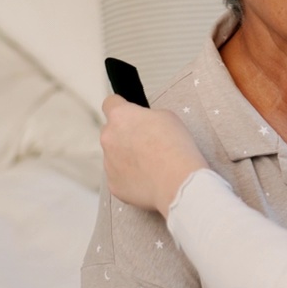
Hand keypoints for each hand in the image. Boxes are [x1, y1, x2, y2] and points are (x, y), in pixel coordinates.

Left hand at [101, 94, 207, 216]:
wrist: (177, 181)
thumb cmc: (175, 146)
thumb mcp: (167, 116)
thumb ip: (147, 116)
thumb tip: (142, 124)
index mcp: (120, 117)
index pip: (110, 103)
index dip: (121, 106)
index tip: (129, 112)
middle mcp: (108, 138)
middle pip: (111, 132)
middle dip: (125, 135)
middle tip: (147, 142)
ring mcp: (108, 163)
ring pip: (114, 155)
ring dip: (127, 157)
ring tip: (151, 164)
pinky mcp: (113, 184)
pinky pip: (119, 176)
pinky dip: (130, 177)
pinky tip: (148, 178)